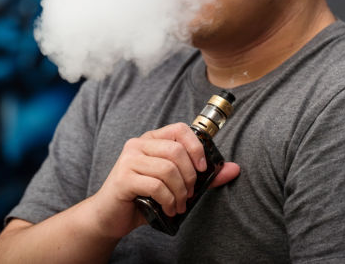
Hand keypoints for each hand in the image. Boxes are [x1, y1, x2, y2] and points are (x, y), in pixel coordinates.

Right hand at [87, 122, 239, 238]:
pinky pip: (155, 185)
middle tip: (190, 194)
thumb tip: (234, 169)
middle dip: (190, 176)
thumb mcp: (175, 185)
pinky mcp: (123, 178)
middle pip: (176, 151)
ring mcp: (129, 160)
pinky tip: (168, 209)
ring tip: (179, 205)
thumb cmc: (143, 197)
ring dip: (180, 192)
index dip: (196, 147)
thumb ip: (202, 177)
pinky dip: (168, 200)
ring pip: (168, 169)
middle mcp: (138, 144)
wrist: (110, 216)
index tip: (202, 168)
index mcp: (151, 140)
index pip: (180, 129)